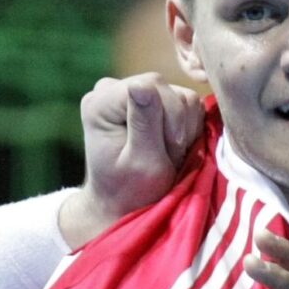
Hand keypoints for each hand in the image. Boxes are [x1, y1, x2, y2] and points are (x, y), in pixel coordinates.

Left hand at [66, 74, 205, 247]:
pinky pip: (184, 102)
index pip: (152, 86)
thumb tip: (143, 85)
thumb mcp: (141, 162)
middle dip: (177, 125)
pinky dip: (187, 126)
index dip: (171, 117)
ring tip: (170, 154)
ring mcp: (131, 93)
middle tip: (170, 156)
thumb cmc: (132, 190)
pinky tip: (174, 146)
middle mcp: (111, 90)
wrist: (125, 203)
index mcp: (101, 103)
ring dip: (184, 128)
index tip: (170, 151)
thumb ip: (144, 123)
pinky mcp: (151, 100)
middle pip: (166, 89)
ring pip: (180, 95)